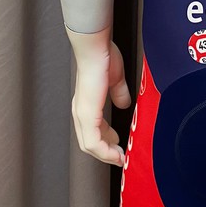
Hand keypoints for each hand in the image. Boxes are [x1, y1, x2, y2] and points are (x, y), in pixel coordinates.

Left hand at [67, 26, 132, 166]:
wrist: (95, 48)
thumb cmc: (103, 56)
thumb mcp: (114, 79)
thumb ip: (119, 93)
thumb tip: (124, 104)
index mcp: (87, 104)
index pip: (93, 130)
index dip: (106, 141)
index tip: (119, 146)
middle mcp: (81, 112)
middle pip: (89, 142)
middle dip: (107, 152)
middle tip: (121, 156)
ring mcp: (83, 114)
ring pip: (90, 145)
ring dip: (106, 155)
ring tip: (120, 159)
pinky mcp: (87, 115)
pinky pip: (93, 142)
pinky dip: (105, 152)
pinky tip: (117, 154)